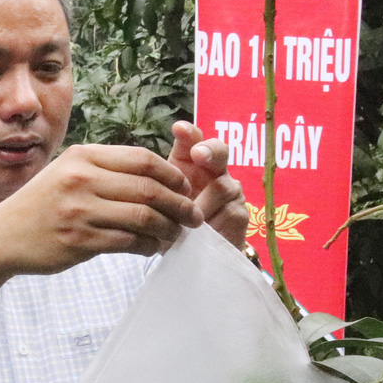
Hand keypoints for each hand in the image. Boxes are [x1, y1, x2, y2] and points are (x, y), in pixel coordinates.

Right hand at [0, 144, 199, 276]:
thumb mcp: (68, 172)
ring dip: (168, 228)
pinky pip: (128, 241)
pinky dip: (148, 246)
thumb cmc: (43, 204)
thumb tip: (155, 174)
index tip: (185, 189)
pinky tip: (153, 248)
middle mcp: (81, 179)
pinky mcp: (79, 240)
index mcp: (83, 156)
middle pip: (149, 188)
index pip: (143, 159)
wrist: (3, 236)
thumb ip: (105, 168)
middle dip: (179, 204)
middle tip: (193, 216)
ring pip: (143, 217)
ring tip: (176, 235)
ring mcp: (79, 210)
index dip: (172, 175)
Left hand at [169, 121, 250, 248]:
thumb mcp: (161, 202)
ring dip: (201, 203)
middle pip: (220, 151)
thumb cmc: (175, 219)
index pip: (194, 140)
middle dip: (209, 150)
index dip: (189, 133)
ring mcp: (231, 191)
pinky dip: (212, 222)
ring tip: (184, 218)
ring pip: (221, 187)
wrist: (195, 253)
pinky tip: (200, 231)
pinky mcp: (241, 214)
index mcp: (193, 164)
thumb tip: (141, 168)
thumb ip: (157, 184)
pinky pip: (229, 212)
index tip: (178, 129)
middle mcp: (215, 171)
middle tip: (198, 154)